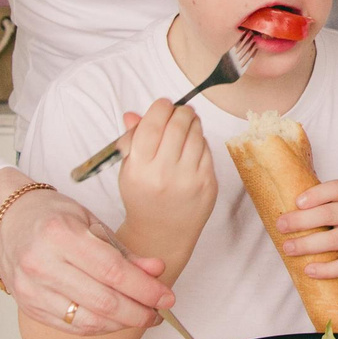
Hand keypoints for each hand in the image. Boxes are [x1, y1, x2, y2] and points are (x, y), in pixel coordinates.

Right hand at [0, 187, 173, 336]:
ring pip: (87, 321)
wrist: (6, 222)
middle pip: (102, 301)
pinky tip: (115, 321)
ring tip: (140, 316)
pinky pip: (71, 327)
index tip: (167, 298)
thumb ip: (123, 252)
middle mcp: (41, 264)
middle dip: (138, 312)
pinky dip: (99, 328)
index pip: (112, 272)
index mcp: (60, 235)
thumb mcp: (90, 223)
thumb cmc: (51, 216)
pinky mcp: (28, 308)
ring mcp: (31, 290)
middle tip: (158, 312)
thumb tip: (157, 272)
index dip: (145, 289)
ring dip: (121, 324)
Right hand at [115, 98, 217, 239]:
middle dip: (180, 111)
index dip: (160, 107)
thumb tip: (132, 114)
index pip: (152, 124)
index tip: (163, 104)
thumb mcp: (129, 170)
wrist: (162, 233)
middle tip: (179, 111)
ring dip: (193, 123)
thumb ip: (131, 140)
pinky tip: (193, 146)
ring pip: (197, 134)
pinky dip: (201, 142)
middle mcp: (164, 174)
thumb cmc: (143, 197)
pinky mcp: (207, 184)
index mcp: (140, 168)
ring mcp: (189, 180)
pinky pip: (208, 150)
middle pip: (178, 125)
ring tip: (187, 125)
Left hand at [275, 180, 337, 278]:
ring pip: (334, 240)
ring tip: (288, 248)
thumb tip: (277, 202)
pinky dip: (326, 270)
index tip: (298, 202)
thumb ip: (322, 202)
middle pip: (329, 214)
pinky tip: (309, 270)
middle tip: (281, 225)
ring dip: (307, 245)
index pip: (337, 188)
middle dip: (302, 220)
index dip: (317, 194)